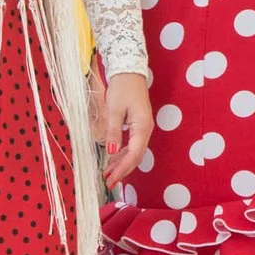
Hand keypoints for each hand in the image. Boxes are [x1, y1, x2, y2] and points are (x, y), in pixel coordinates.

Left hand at [100, 73, 154, 189]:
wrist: (129, 72)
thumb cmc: (122, 88)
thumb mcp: (114, 111)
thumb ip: (113, 132)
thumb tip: (111, 152)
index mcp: (142, 127)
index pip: (133, 154)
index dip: (122, 169)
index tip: (111, 180)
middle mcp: (146, 130)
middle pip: (136, 156)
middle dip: (123, 170)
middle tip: (109, 183)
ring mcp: (143, 128)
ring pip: (134, 151)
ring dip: (122, 163)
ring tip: (108, 174)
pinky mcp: (138, 125)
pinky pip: (132, 144)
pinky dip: (123, 154)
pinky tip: (113, 160)